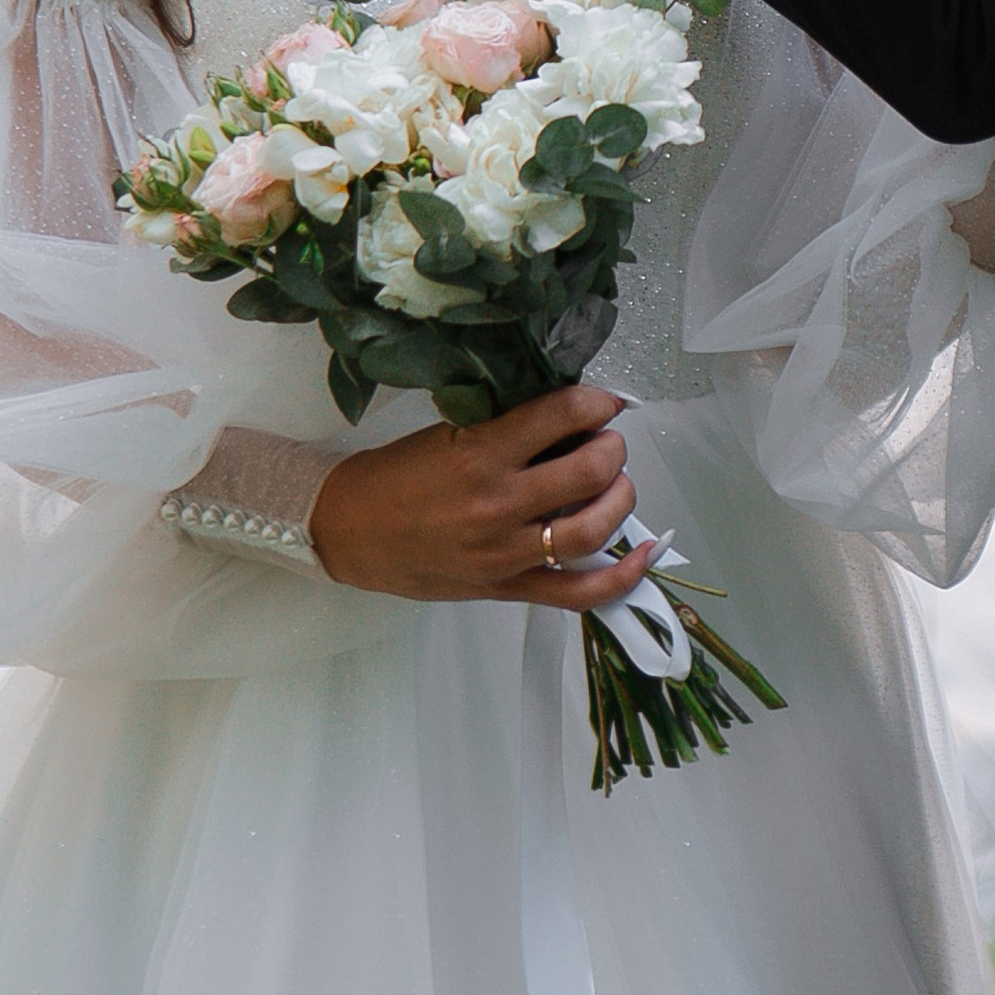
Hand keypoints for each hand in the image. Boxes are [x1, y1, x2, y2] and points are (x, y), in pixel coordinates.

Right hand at [307, 382, 650, 606]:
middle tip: (607, 441)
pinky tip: (643, 554)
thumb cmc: (398, 475)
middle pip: (589, 472)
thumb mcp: (450, 431)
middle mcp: (498, 504)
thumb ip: (508, 427)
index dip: (596, 402)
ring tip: (615, 482)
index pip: (561, 415)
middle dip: (612, 449)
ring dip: (620, 498)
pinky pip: (577, 593)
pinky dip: (619, 577)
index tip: (604, 401)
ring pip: (592, 529)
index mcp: (480, 452)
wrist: (350, 531)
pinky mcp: (506, 588)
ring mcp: (504, 552)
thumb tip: (570, 416)